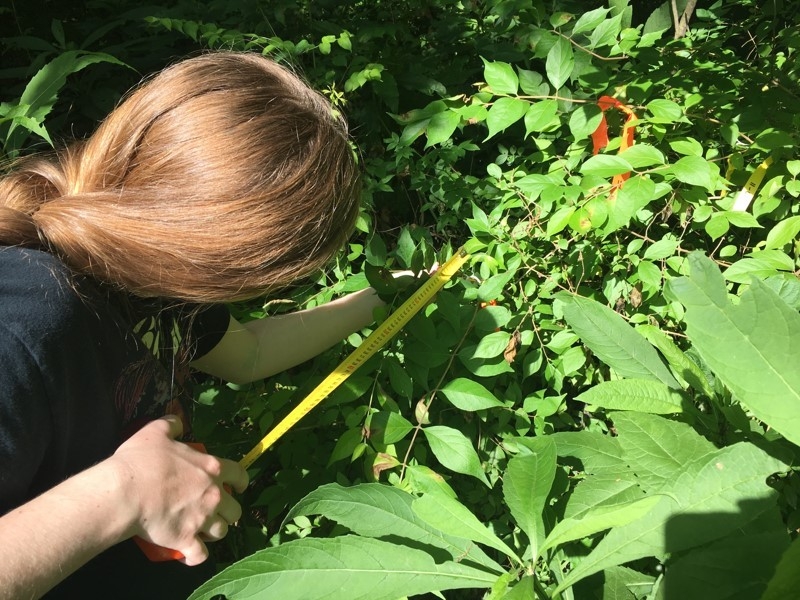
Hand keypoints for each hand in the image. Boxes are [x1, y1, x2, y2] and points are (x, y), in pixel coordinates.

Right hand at [109, 416, 248, 565]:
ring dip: (214, 532)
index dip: (241, 482)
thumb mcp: (157, 431)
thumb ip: (172, 425)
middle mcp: (213, 494)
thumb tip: (178, 423)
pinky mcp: (186, 540)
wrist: (124, 492)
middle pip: (235, 509)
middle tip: (216, 511)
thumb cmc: (141, 461)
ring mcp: (202, 519)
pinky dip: (197, 556)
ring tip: (203, 531)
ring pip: (222, 532)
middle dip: (228, 511)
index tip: (239, 486)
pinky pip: (200, 555)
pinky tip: (191, 555)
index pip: (240, 475)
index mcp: (211, 468)